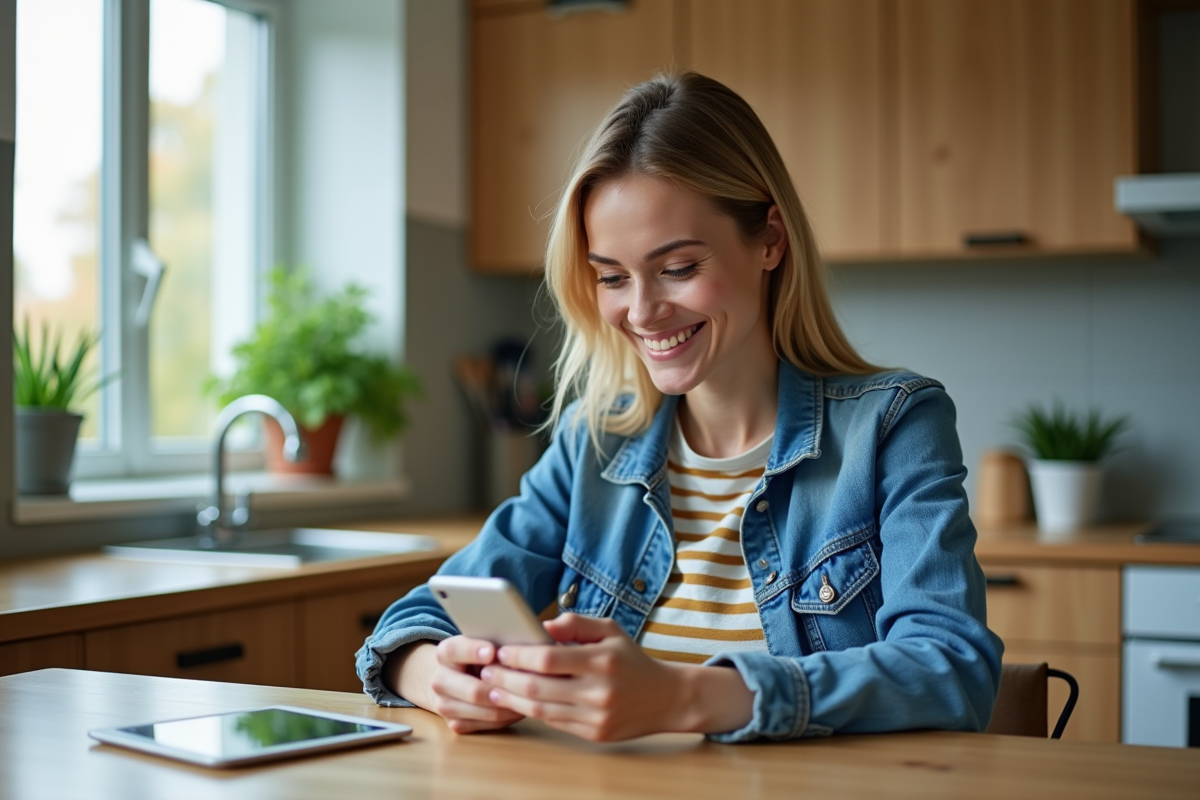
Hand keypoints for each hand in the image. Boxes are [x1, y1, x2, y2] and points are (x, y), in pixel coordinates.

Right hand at [426, 636, 525, 733]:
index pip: (455, 650)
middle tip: (524, 684)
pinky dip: (506, 717)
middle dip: (501, 688)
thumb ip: (495, 643)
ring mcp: (444, 705)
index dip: (473, 651)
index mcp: (444, 654)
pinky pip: (486, 724)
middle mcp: (439, 680)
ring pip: (482, 710)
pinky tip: (519, 707)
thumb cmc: (477, 657)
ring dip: (508, 705)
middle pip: (472, 690)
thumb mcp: (481, 644)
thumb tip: (520, 647)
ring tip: (530, 697)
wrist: (453, 680)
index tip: (493, 652)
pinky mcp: (454, 724)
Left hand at [479, 613, 750, 741]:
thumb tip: (540, 627)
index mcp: (601, 660)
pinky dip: (531, 711)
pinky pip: (553, 722)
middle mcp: (598, 691)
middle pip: (537, 687)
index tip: (499, 649)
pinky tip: (516, 702)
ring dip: (511, 699)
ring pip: (541, 709)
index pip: (547, 659)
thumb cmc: (632, 659)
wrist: (666, 698)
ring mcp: (596, 716)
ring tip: (492, 689)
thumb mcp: (609, 630)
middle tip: (485, 671)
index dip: (517, 656)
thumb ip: (575, 623)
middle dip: (505, 679)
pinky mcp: (594, 734)